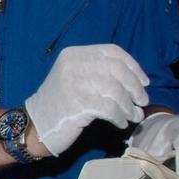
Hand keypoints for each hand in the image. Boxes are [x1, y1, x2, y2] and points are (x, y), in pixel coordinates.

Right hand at [24, 45, 148, 155]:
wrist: (34, 126)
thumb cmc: (60, 104)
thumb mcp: (74, 78)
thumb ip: (98, 72)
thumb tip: (136, 80)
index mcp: (73, 54)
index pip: (112, 52)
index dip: (133, 66)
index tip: (144, 82)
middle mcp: (73, 65)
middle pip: (117, 70)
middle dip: (135, 88)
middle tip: (142, 102)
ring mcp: (74, 84)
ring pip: (116, 91)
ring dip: (129, 106)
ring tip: (133, 116)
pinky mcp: (78, 105)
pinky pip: (110, 108)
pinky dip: (120, 117)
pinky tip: (120, 123)